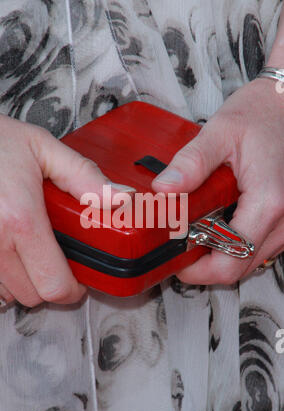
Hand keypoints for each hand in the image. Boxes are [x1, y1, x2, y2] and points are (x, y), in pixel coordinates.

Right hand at [0, 108, 132, 306]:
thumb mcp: (44, 150)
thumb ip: (85, 177)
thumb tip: (122, 198)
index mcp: (21, 219)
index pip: (54, 284)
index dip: (72, 291)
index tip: (78, 283)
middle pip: (30, 296)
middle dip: (49, 285)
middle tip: (55, 265)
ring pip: (3, 292)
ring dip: (21, 281)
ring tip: (27, 254)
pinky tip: (5, 252)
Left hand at [152, 78, 283, 284]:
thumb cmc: (258, 115)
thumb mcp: (220, 132)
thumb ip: (191, 162)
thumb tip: (164, 189)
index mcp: (268, 201)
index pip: (230, 260)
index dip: (198, 269)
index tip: (175, 258)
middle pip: (238, 268)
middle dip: (204, 264)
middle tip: (179, 246)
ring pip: (248, 261)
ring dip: (219, 255)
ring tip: (194, 234)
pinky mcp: (283, 222)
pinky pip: (256, 248)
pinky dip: (233, 245)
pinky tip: (216, 226)